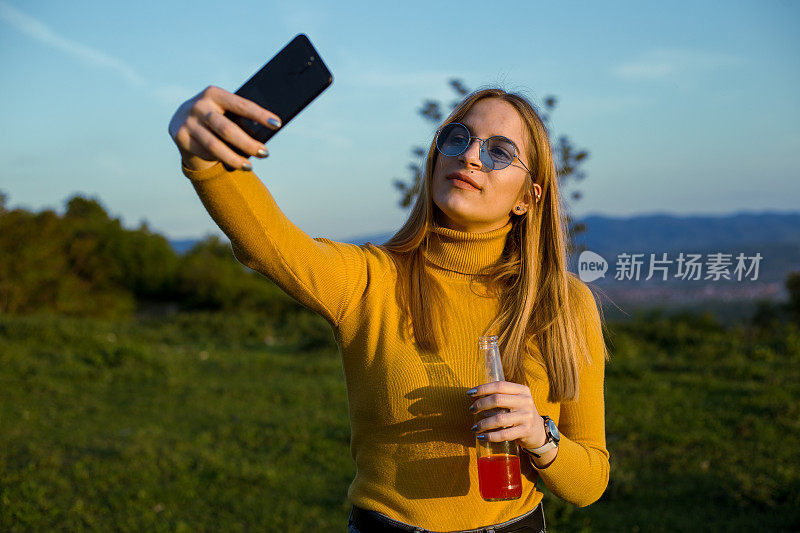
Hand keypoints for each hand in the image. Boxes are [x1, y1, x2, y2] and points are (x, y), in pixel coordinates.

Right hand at [167, 85, 281, 171]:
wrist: (182, 122)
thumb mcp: (225, 112)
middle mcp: (199, 106)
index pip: (241, 105)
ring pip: (215, 146)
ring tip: (250, 166)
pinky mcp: (180, 136)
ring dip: (235, 158)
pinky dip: (221, 159)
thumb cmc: (216, 116)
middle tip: (265, 153)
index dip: (260, 115)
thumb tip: (264, 133)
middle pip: (227, 129)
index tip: (277, 124)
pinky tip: (233, 164)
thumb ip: (238, 118)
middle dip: (248, 143)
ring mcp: (188, 121)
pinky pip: (205, 152)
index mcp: (214, 93)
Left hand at [468, 381, 546, 451]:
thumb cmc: (519, 413)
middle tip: (471, 410)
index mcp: (522, 390)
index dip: (483, 388)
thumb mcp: (514, 401)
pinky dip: (490, 436)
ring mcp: (527, 416)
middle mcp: (526, 401)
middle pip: (497, 400)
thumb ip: (499, 396)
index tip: (469, 393)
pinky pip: (504, 434)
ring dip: (483, 424)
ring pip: (499, 419)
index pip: (499, 385)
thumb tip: (473, 396)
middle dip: (480, 405)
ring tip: (474, 427)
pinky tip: (482, 437)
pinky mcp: (526, 431)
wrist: (538, 432)